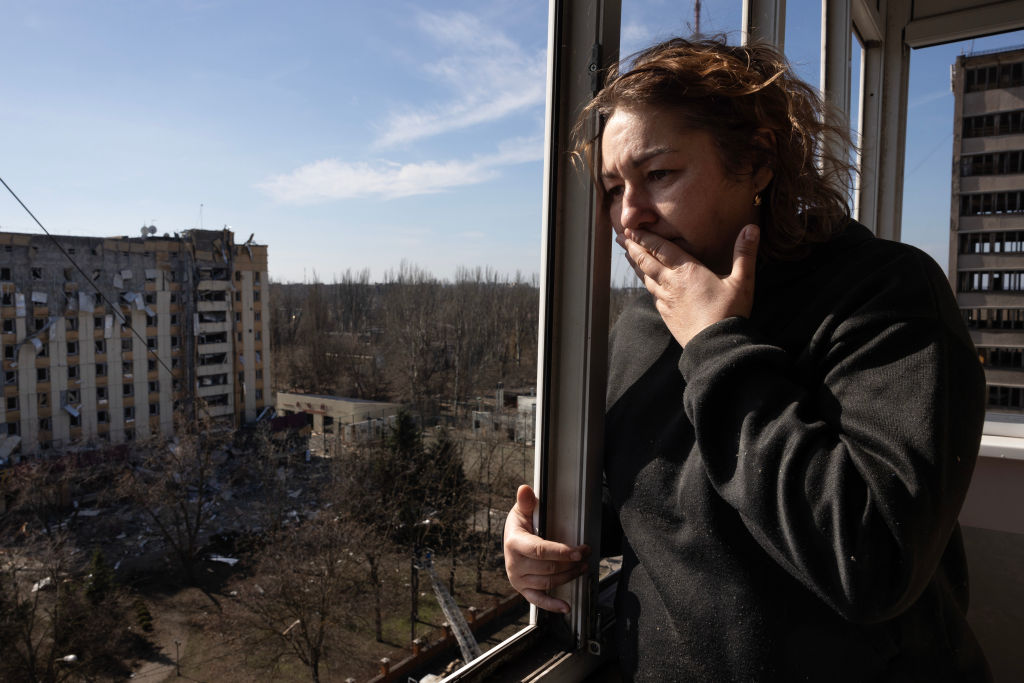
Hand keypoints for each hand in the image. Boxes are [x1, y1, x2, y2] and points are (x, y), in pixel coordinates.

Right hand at [503, 484, 589, 613]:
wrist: (511, 542)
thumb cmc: (520, 526)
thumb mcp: (522, 511)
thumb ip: (526, 501)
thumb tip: (525, 489)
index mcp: (514, 543)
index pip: (541, 550)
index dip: (561, 552)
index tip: (579, 551)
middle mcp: (514, 564)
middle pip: (548, 567)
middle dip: (571, 562)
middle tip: (586, 554)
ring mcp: (518, 579)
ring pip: (548, 582)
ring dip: (568, 576)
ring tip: (583, 567)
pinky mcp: (523, 589)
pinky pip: (538, 600)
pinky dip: (552, 605)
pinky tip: (566, 606)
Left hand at [623, 224, 758, 347]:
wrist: (715, 346)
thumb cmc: (730, 313)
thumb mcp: (742, 281)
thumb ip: (745, 253)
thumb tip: (751, 227)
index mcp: (687, 270)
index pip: (660, 248)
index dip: (644, 237)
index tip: (631, 229)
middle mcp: (671, 283)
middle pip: (646, 261)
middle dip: (633, 248)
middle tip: (621, 238)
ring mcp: (666, 300)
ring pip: (646, 278)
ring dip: (636, 265)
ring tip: (628, 255)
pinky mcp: (666, 315)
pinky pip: (652, 295)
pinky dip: (646, 284)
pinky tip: (647, 284)